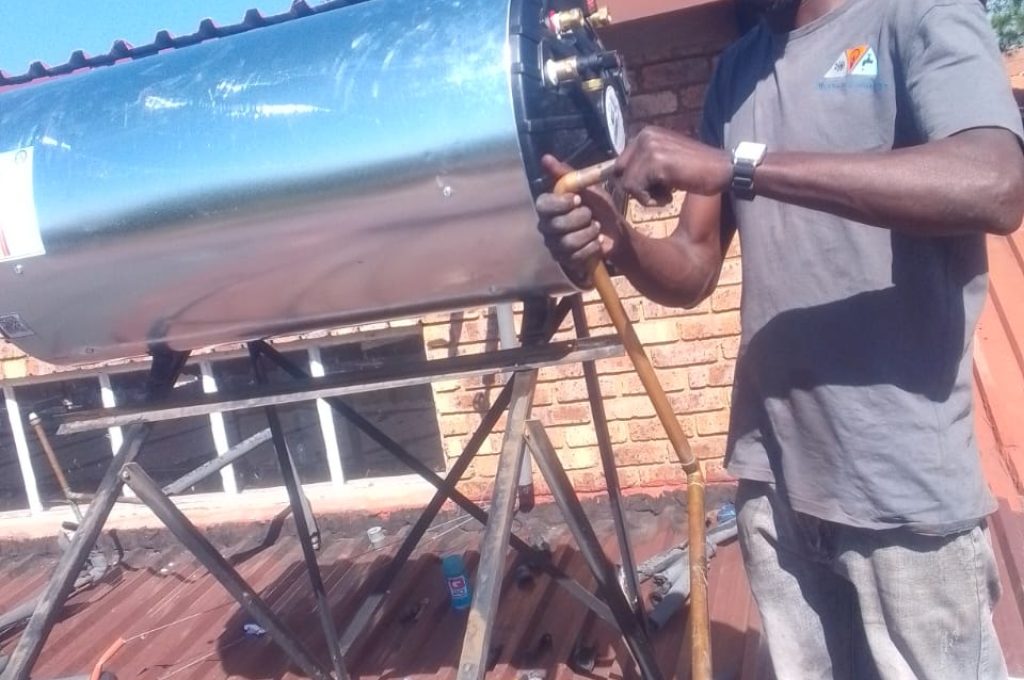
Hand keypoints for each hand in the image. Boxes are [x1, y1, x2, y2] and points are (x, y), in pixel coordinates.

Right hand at [535, 155, 627, 285]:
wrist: (617, 233)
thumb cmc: (600, 208)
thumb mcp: (587, 187)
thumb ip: (566, 174)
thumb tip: (545, 158)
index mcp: (549, 207)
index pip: (543, 205)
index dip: (561, 203)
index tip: (578, 200)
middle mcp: (547, 227)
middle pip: (556, 225)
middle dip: (581, 219)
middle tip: (591, 215)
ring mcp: (555, 246)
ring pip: (568, 242)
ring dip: (589, 233)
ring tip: (597, 228)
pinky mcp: (565, 261)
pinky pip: (576, 256)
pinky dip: (592, 247)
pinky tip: (598, 242)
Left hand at [614, 126, 731, 205]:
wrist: (724, 170)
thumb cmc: (696, 170)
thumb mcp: (667, 160)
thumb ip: (644, 163)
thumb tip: (614, 175)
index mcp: (646, 133)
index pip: (619, 163)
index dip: (632, 181)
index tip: (653, 186)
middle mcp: (645, 135)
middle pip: (618, 173)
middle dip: (636, 188)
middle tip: (661, 191)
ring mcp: (650, 147)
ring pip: (626, 184)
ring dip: (646, 196)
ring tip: (668, 193)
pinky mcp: (656, 163)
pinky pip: (636, 190)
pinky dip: (651, 200)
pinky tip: (671, 196)